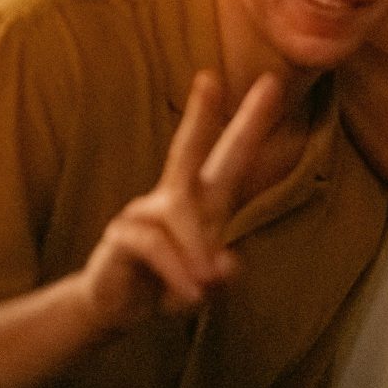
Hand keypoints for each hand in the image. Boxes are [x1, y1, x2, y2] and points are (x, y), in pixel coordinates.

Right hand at [75, 71, 281, 334]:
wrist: (116, 309)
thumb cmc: (170, 284)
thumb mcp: (206, 284)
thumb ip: (225, 276)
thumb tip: (229, 263)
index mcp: (203, 202)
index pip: (231, 157)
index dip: (250, 123)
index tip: (271, 83)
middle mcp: (174, 198)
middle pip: (186, 148)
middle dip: (200, 115)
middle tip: (209, 78)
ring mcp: (144, 212)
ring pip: (180, 215)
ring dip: (196, 254)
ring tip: (204, 287)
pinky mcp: (121, 235)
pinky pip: (155, 245)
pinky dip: (176, 271)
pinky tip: (190, 294)